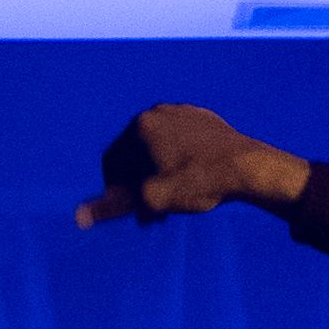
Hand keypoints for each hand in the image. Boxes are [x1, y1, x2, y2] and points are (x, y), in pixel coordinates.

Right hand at [82, 103, 309, 227]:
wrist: (249, 167)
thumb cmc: (200, 182)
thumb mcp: (152, 199)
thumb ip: (113, 206)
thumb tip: (78, 217)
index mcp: (140, 126)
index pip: (111, 163)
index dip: (116, 192)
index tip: (133, 211)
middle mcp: (159, 111)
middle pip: (134, 153)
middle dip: (139, 183)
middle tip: (153, 212)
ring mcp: (183, 111)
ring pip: (158, 146)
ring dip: (157, 172)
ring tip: (173, 198)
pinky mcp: (204, 118)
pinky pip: (180, 141)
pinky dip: (178, 160)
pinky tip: (192, 179)